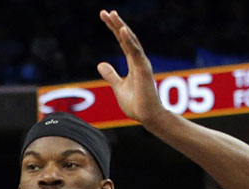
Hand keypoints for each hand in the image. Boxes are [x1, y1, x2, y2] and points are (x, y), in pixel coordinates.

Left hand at [96, 10, 167, 127]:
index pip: (121, 41)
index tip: (104, 16)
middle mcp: (138, 60)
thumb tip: (100, 64)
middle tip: (106, 12)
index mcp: (133, 63)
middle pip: (126, 37)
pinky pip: (135, 52)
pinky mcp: (143, 70)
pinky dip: (128, 41)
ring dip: (121, 27)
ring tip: (113, 15)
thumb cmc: (136, 104)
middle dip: (116, 24)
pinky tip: (122, 30)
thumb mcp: (118, 87)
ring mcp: (141, 63)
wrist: (148, 117)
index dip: (113, 28)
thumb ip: (111, 75)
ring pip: (131, 41)